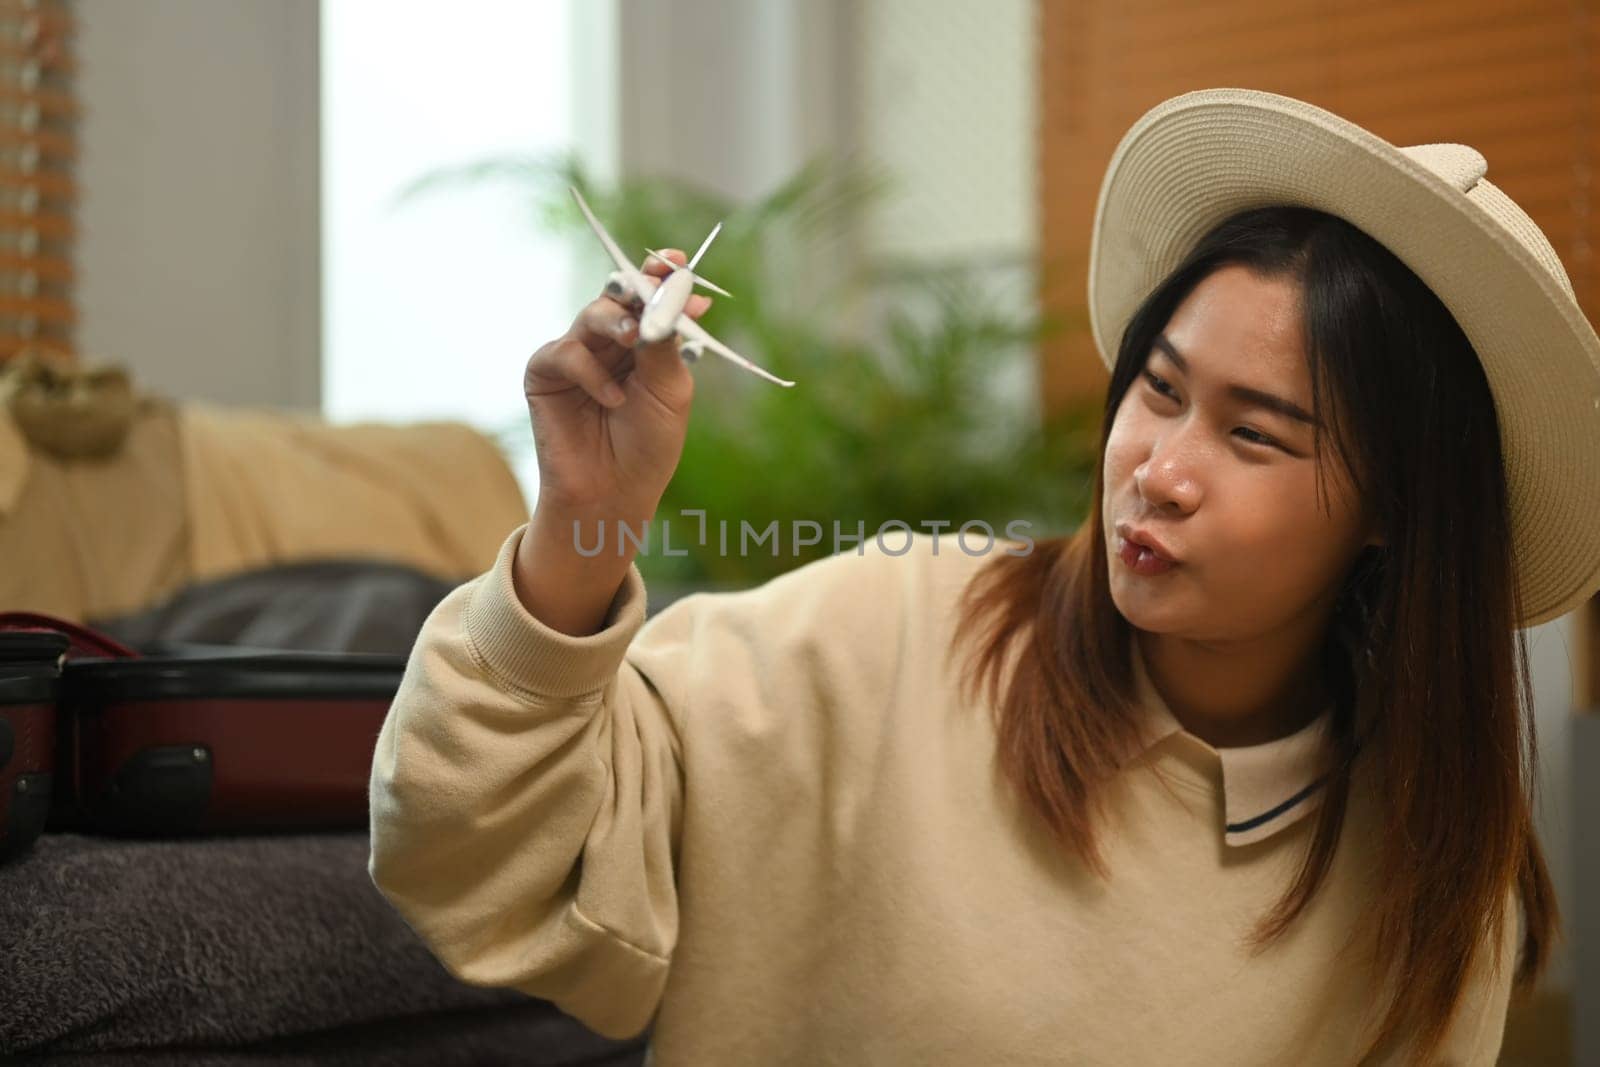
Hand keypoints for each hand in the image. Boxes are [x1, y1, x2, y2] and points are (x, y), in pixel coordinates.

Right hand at [524, 249, 711, 519]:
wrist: (615, 491)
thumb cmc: (648, 444)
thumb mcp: (669, 389)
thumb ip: (667, 341)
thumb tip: (680, 293)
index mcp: (644, 341)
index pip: (649, 296)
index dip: (660, 274)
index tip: (676, 260)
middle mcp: (609, 341)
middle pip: (619, 295)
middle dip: (637, 288)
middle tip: (652, 285)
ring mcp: (576, 354)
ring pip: (592, 314)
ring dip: (615, 321)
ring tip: (634, 339)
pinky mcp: (545, 372)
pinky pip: (566, 352)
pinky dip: (591, 372)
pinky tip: (613, 399)